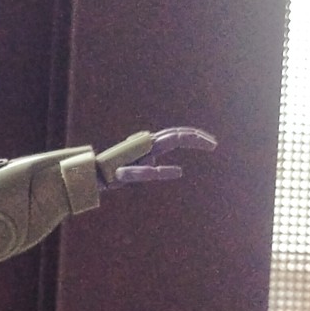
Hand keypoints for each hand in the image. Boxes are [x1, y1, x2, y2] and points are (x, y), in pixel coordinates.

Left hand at [98, 126, 216, 185]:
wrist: (95, 170)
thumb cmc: (110, 175)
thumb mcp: (129, 177)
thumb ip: (151, 173)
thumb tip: (180, 171)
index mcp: (149, 145)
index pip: (179, 138)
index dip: (197, 140)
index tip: (212, 147)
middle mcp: (149, 140)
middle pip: (179, 133)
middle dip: (197, 137)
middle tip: (214, 144)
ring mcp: (146, 143)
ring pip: (173, 134)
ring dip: (189, 137)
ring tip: (204, 144)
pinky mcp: (144, 148)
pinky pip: (165, 141)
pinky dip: (179, 140)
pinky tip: (185, 144)